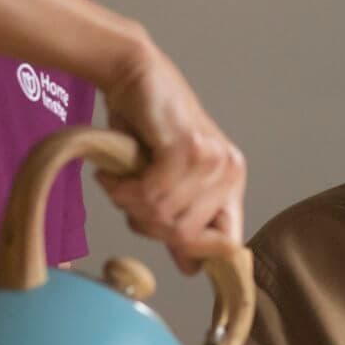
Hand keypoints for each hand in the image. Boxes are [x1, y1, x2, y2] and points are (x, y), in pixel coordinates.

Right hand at [96, 37, 245, 271]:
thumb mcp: (166, 181)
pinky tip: (113, 173)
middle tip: (128, 195)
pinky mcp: (187, 148)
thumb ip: (180, 221)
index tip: (160, 234)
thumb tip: (191, 268)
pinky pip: (151, 195)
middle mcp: (229, 172)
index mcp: (231, 183)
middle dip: (147, 224)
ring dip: (129, 204)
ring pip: (164, 217)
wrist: (133, 75)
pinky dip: (123, 190)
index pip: (227, 244)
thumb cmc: (146, 127)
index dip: (194, 252)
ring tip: (120, 179)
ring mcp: (212, 159)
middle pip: (185, 237)